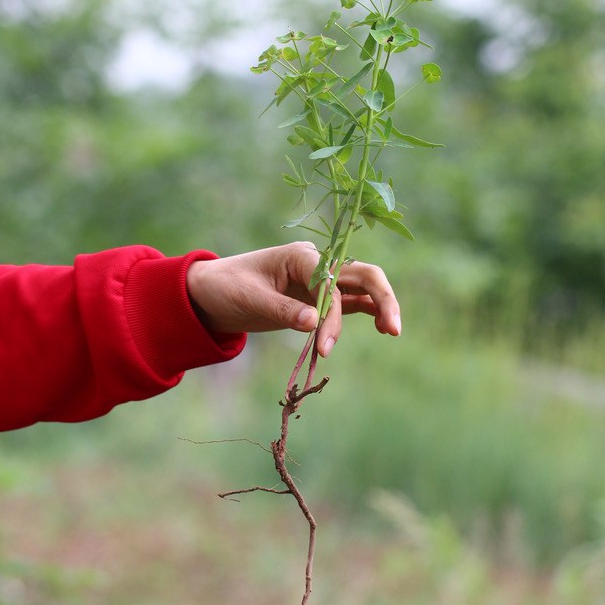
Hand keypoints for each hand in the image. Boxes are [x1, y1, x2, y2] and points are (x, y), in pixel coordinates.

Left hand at [186, 242, 400, 356]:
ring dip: (380, 306)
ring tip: (392, 332)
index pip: (332, 284)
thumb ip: (283, 310)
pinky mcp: (319, 298)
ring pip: (362, 289)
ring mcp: (321, 280)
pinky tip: (382, 327)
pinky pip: (351, 302)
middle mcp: (317, 263)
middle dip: (382, 299)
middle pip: (363, 275)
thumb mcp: (250, 299)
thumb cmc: (227, 288)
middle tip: (393, 330)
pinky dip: (368, 312)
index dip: (334, 317)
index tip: (323, 348)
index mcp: (302, 256)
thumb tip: (314, 324)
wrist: (211, 293)